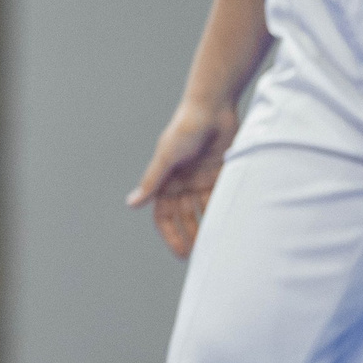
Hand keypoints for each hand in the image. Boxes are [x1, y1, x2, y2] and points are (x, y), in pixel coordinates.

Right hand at [127, 102, 238, 258]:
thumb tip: (131, 204)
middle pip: (185, 216)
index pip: (164, 215)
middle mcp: (182, 182)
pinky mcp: (220, 173)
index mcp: (165, 181)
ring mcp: (201, 179)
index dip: (171, 234)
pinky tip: (232, 223)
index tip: (181, 253)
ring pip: (204, 210)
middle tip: (202, 255)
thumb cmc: (185, 129)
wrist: (213, 108)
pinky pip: (221, 197)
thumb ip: (151, 182)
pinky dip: (224, 210)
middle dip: (191, 235)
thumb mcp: (166, 158)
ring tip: (218, 243)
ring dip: (209, 226)